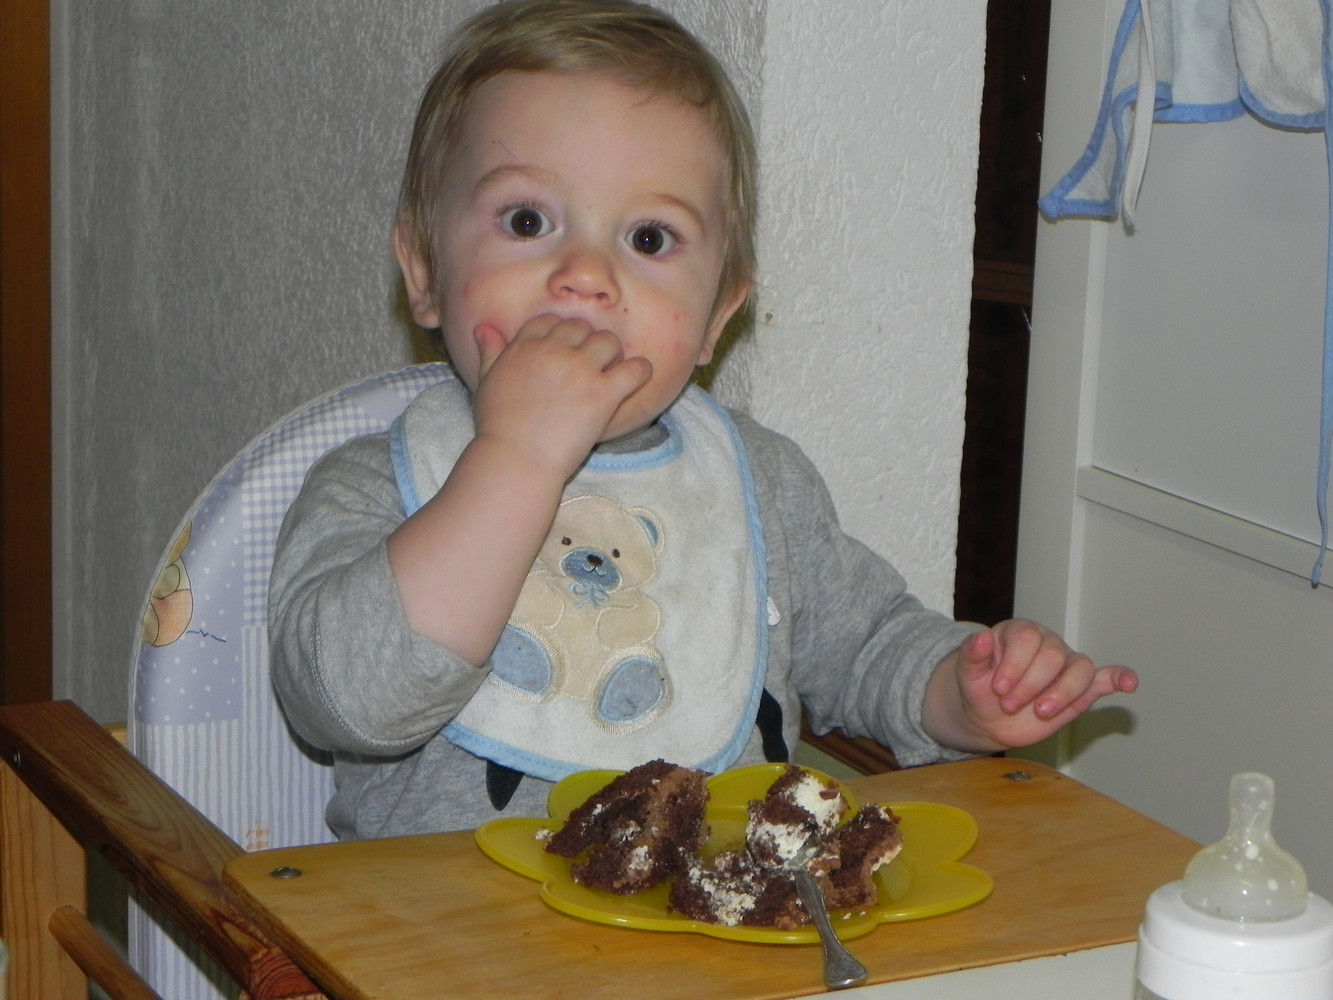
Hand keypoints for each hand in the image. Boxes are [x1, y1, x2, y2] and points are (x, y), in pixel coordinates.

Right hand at [470, 316, 651, 479]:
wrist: (517, 458)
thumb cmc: (497, 426)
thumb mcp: (485, 383)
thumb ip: (489, 352)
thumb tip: (483, 328)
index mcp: (525, 346)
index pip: (550, 321)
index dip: (560, 334)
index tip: (563, 351)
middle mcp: (554, 350)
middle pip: (581, 327)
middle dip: (586, 342)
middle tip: (589, 366)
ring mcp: (580, 370)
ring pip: (609, 341)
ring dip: (612, 354)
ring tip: (610, 373)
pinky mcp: (603, 393)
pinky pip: (635, 370)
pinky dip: (640, 372)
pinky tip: (635, 379)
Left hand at [923, 619, 1137, 752]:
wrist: (986, 717)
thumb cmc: (979, 689)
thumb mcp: (968, 673)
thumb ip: (972, 655)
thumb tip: (980, 637)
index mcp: (1020, 633)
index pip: (1028, 638)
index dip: (1015, 664)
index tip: (998, 688)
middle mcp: (1047, 644)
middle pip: (1054, 655)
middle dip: (1032, 685)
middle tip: (1008, 705)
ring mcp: (1066, 666)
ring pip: (1080, 669)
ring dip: (1063, 692)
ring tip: (1041, 712)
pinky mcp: (1080, 689)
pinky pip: (1105, 678)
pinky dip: (1119, 679)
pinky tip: (1130, 683)